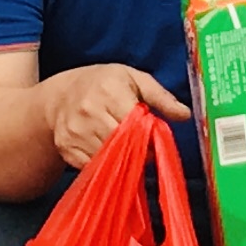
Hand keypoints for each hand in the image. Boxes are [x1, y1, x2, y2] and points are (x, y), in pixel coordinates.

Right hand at [44, 60, 189, 172]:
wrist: (60, 95)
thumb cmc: (104, 84)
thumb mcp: (134, 79)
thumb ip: (161, 96)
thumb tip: (185, 114)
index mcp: (110, 91)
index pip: (135, 123)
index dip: (148, 137)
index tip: (153, 142)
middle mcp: (89, 111)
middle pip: (121, 144)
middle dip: (136, 151)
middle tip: (142, 150)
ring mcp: (75, 132)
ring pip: (108, 158)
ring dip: (121, 161)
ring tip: (126, 151)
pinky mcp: (66, 148)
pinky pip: (92, 167)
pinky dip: (104, 166)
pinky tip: (108, 155)